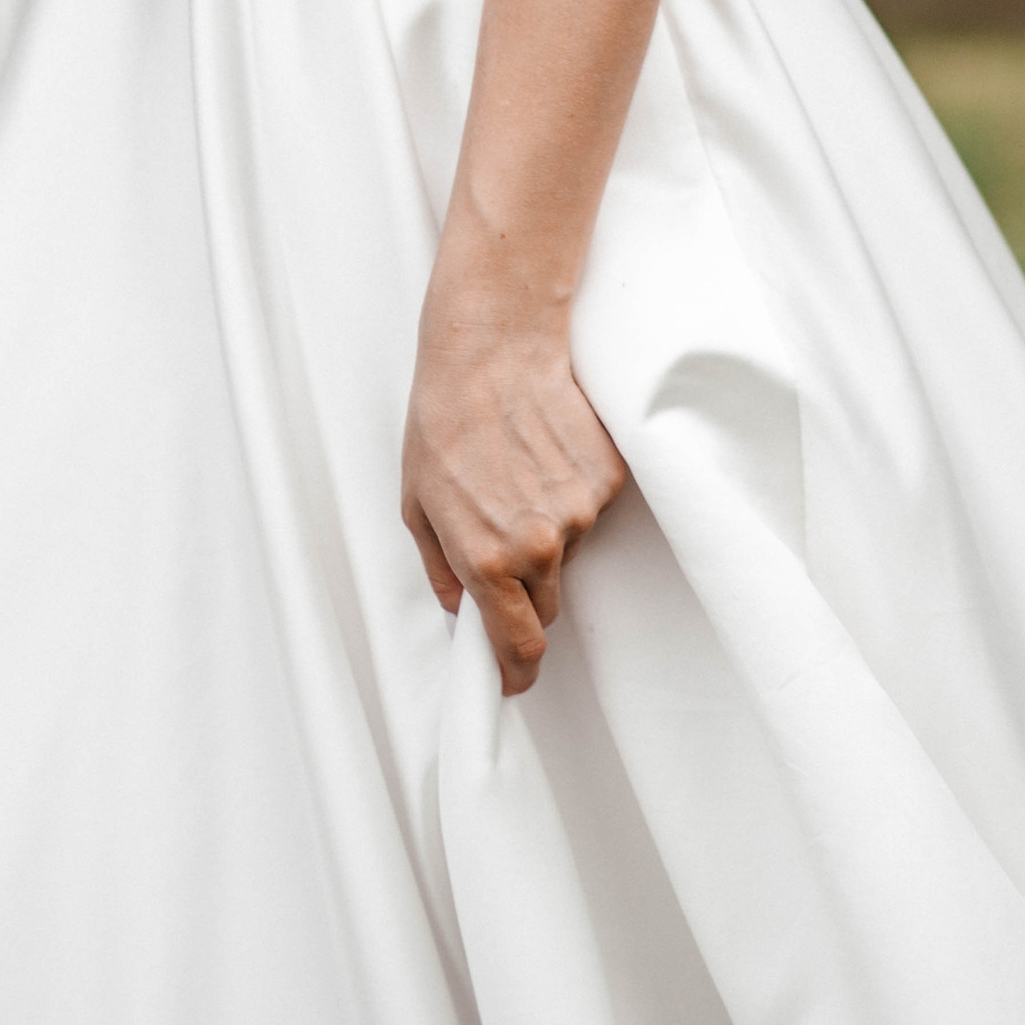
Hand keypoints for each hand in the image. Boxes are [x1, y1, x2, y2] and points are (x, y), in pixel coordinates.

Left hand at [401, 296, 628, 695]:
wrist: (494, 345)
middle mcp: (541, 545)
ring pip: (569, 550)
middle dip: (525, 586)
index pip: (519, 644)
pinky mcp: (608, 479)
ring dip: (548, 528)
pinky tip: (543, 450)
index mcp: (487, 559)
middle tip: (499, 532)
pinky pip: (590, 507)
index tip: (515, 678)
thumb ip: (441, 570)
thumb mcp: (417, 503)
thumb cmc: (444, 418)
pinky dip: (570, 491)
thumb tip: (460, 612)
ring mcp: (581, 512)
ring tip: (515, 470)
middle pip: (546, 602)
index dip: (517, 670)